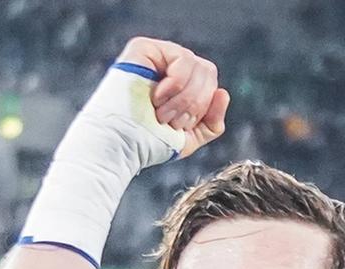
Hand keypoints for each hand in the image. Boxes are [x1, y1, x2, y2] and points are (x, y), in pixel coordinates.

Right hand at [116, 37, 228, 157]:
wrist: (121, 145)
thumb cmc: (148, 144)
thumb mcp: (189, 139)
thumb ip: (211, 122)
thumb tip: (223, 92)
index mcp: (182, 85)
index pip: (209, 82)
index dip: (203, 106)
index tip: (180, 126)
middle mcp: (170, 67)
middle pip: (207, 71)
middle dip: (194, 103)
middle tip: (172, 122)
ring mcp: (158, 55)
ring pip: (197, 65)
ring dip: (183, 98)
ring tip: (161, 114)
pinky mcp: (145, 48)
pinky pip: (182, 58)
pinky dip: (177, 84)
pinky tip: (158, 98)